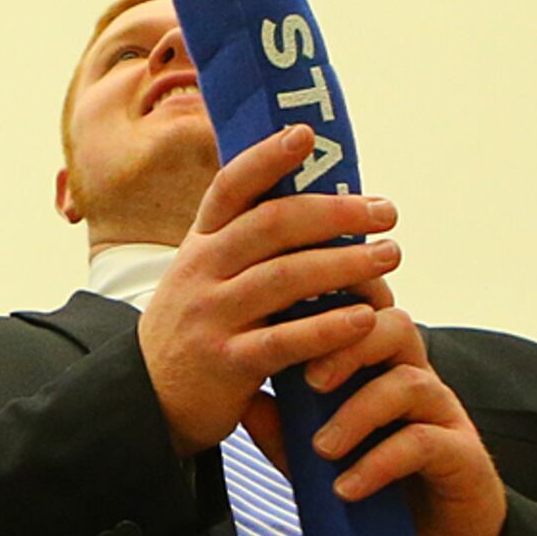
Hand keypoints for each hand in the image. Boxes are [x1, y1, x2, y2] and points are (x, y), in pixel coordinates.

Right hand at [141, 125, 397, 455]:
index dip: (266, 158)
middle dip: (334, 212)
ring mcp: (213, 316)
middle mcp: (202, 271)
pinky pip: (285, 340)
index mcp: (201, 244)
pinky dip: (328, 328)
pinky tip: (365, 318)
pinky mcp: (227, 363)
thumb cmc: (196, 329)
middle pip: (272, 225)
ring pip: (286, 277)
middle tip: (385, 211)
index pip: (231, 188)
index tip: (306, 135)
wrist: (147, 400)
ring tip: (389, 255)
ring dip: (345, 262)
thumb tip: (311, 198)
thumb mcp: (202, 275)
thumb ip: (243, 242)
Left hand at [289, 297, 509, 535]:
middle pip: (393, 327)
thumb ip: (285, 431)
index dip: (335, 301)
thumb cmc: (377, 487)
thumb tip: (243, 401)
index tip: (290, 314)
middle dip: (346, 347)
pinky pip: (423, 443)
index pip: (363, 314)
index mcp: (381, 368)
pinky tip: (347, 488)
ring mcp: (442, 412)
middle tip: (308, 383)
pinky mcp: (461, 453)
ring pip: (408, 383)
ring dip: (357, 413)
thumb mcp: (318, 461)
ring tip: (321, 450)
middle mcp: (416, 377)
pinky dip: (378, 464)